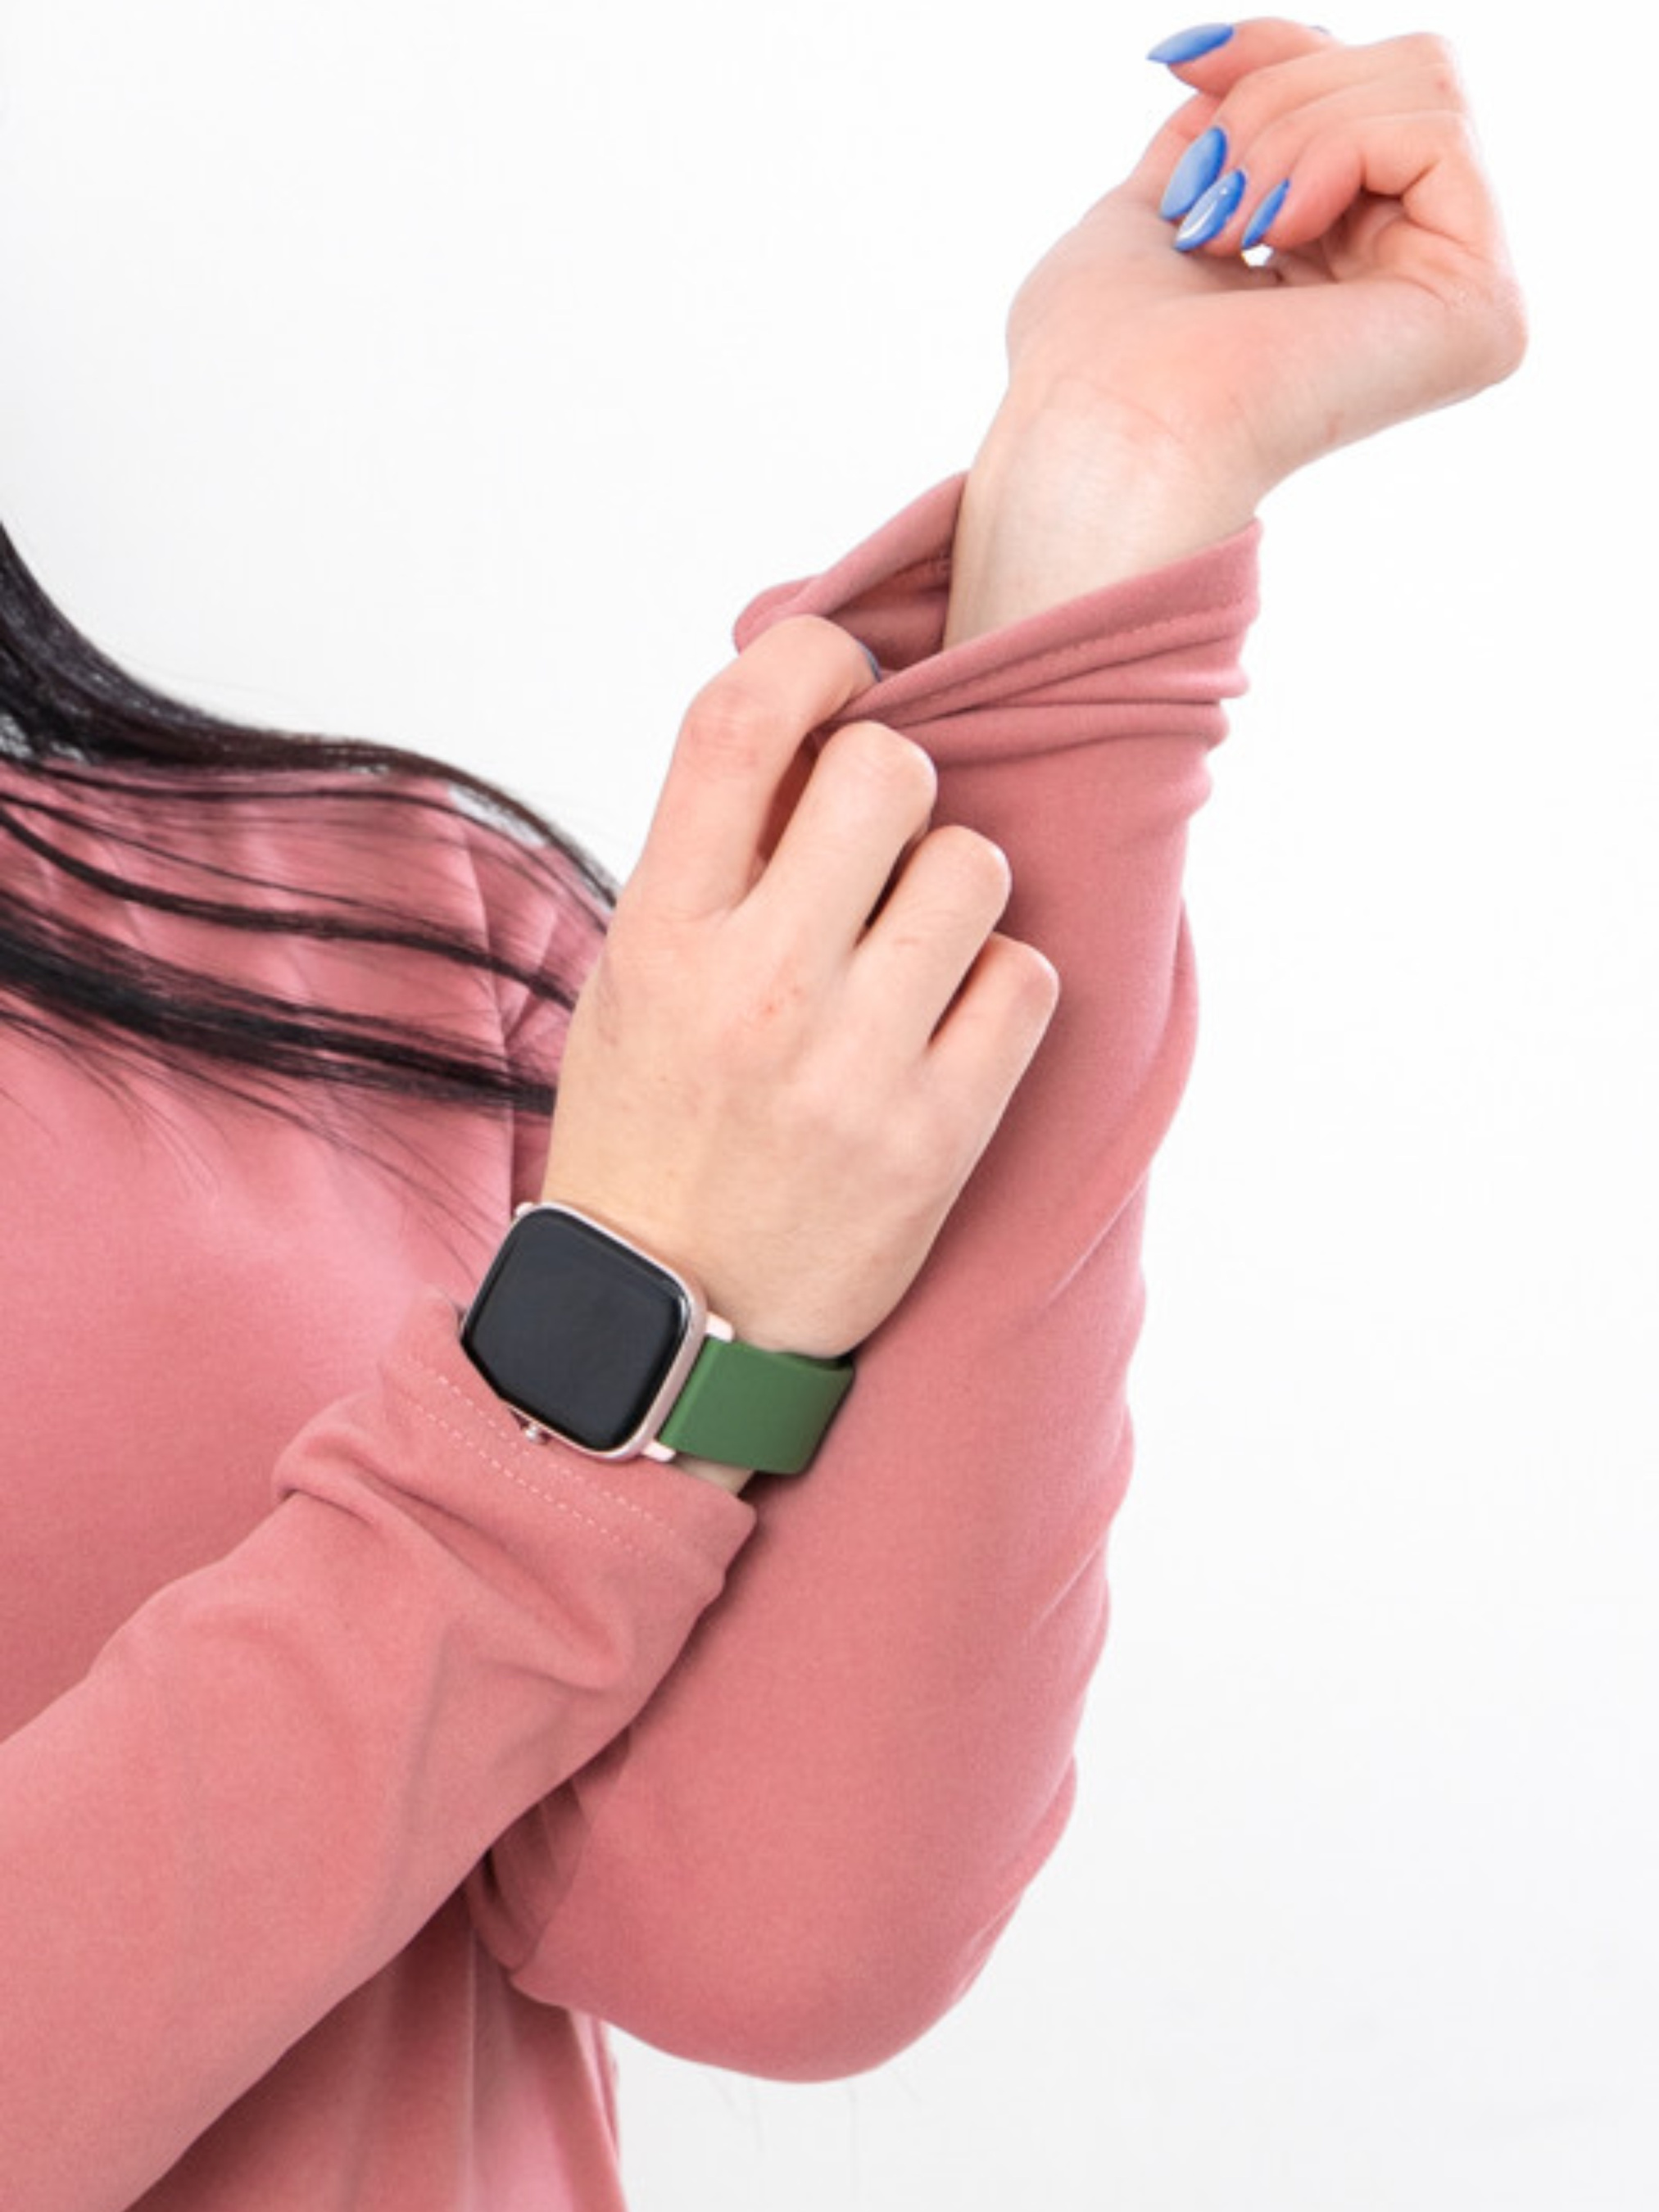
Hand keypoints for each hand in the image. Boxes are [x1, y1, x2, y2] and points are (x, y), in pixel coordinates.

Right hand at [537, 617, 1058, 1361]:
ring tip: (912, 949)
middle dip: (900, 783)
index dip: (812, 655)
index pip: (739, 724)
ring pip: (975, 866)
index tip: (845, 666)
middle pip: (889, 770)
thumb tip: (817, 739)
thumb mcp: (632, 983)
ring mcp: (852, 1062)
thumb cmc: (649, 1134)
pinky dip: (999, 984)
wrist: (664, 1328)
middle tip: (879, 845)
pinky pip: (1025, 978)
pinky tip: (949, 1021)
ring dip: (956, 887)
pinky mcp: (935, 1134)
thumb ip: (710, 864)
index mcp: (663, 932)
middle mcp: (757, 984)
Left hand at [949, 20, 1526, 632]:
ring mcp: (1461, 305)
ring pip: (1424, 86)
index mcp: (1344, 275)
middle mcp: (1417, 291)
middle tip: (1203, 195)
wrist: (1105, 431)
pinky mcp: (1483, 311)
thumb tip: (1234, 57)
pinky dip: (1335, 150)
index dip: (1274, 56)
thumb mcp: (1157, 201)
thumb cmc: (1095, 358)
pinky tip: (1277, 234)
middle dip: (1276, 96)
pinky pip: (1439, 134)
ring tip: (1229, 226)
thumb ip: (1222, 130)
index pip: (1357, 94)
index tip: (1184, 63)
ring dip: (1292, 130)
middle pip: (1397, 73)